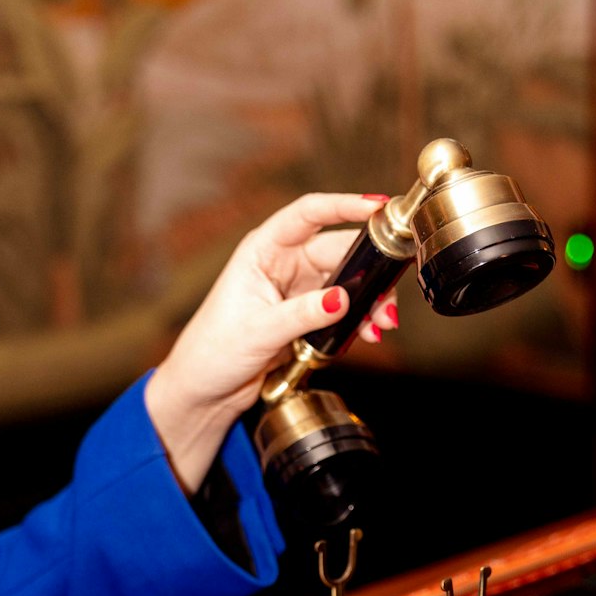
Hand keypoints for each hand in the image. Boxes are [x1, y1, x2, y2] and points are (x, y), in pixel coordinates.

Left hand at [145, 193, 397, 490]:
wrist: (206, 389)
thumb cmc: (214, 351)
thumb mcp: (260, 331)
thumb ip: (303, 314)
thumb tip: (342, 299)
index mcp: (263, 250)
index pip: (308, 214)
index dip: (343, 205)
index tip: (377, 206)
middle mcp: (283, 264)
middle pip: (338, 251)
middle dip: (369, 271)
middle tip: (389, 294)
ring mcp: (297, 289)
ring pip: (347, 282)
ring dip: (368, 301)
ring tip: (381, 325)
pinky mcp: (307, 316)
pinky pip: (343, 310)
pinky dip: (359, 320)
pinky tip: (367, 334)